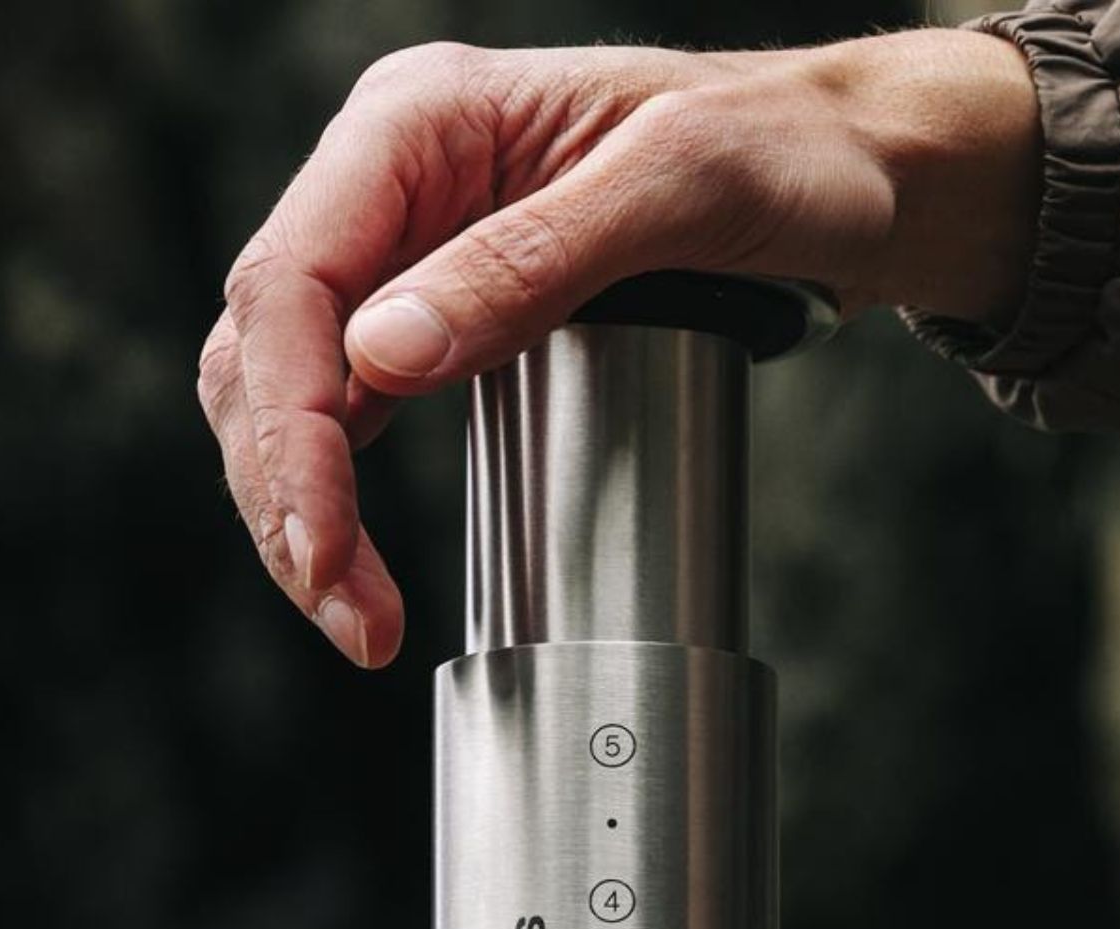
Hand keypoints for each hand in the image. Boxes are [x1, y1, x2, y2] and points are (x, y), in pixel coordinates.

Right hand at [198, 31, 1039, 666]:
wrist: (853, 172)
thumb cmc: (781, 152)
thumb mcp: (673, 190)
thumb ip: (527, 264)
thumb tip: (383, 356)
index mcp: (420, 121)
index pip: (293, 283)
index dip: (293, 431)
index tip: (327, 548)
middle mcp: (394, 178)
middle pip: (265, 348)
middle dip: (287, 494)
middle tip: (348, 616)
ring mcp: (411, 246)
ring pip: (290, 386)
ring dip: (298, 507)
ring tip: (355, 615)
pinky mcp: (441, 309)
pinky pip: (346, 404)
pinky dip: (336, 487)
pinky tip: (358, 559)